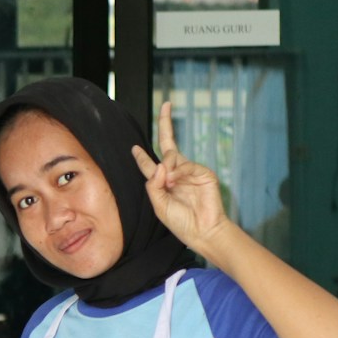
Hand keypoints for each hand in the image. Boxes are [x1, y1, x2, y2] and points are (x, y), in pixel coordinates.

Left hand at [130, 100, 231, 254]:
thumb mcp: (158, 205)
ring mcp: (190, 172)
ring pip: (172, 157)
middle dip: (166, 124)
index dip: (141, 157)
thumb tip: (160, 164)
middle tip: (166, 105)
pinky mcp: (204, 173)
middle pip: (168, 146)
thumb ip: (153, 185)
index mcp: (163, 183)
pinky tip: (174, 181)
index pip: (150, 165)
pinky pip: (185, 166)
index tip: (133, 148)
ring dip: (166, 167)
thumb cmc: (180, 222)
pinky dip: (178, 172)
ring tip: (168, 183)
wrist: (202, 231)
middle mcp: (176, 174)